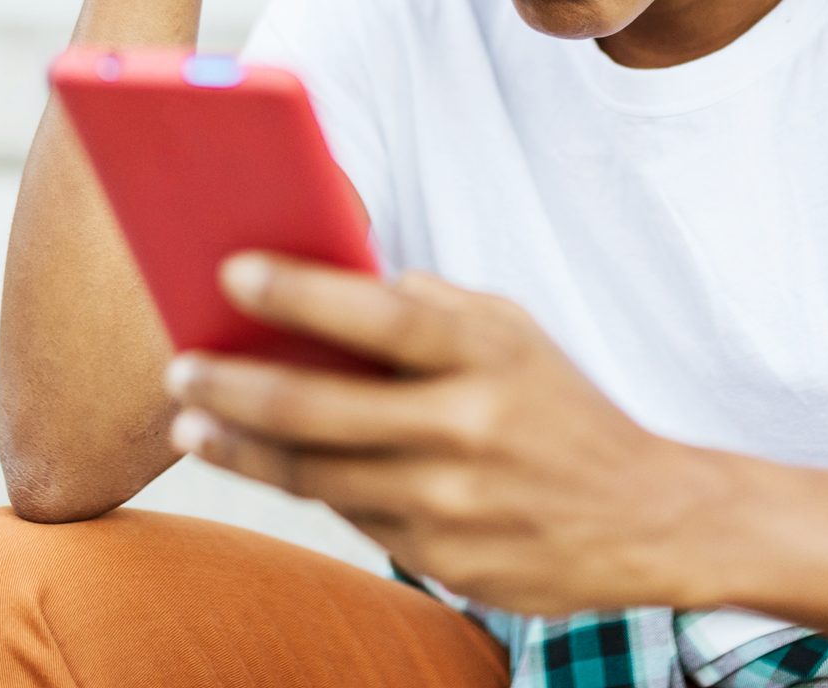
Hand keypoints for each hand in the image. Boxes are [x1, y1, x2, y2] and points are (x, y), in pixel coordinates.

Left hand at [161, 250, 727, 615]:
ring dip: (240, 445)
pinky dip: (298, 484)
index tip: (231, 271)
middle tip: (180, 367)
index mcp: (486, 352)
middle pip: (320, 406)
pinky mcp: (442, 557)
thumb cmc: (559, 407)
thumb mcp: (512, 333)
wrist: (646, 518)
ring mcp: (451, 500)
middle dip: (234, 384)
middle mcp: (467, 426)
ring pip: (316, 474)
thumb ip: (430, 306)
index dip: (300, 291)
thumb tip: (332, 279)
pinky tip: (257, 459)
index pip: (379, 314)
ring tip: (191, 419)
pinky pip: (348, 515)